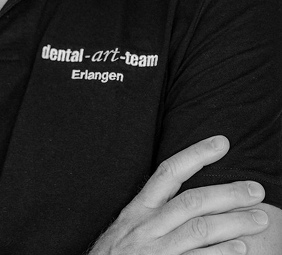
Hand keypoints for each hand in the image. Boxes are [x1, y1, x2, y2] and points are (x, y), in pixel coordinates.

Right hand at [89, 135, 268, 254]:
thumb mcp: (128, 226)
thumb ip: (153, 211)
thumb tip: (185, 195)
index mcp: (138, 209)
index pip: (168, 172)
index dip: (196, 154)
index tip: (222, 142)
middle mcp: (147, 227)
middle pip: (192, 202)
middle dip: (227, 193)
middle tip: (256, 190)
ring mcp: (156, 251)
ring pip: (199, 230)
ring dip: (234, 223)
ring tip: (259, 219)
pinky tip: (241, 250)